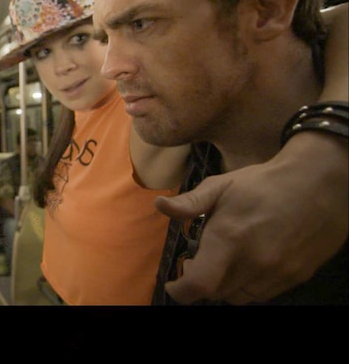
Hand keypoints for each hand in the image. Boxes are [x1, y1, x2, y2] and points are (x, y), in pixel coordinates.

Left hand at [155, 132, 347, 304]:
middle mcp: (254, 261)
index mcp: (229, 238)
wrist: (320, 184)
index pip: (199, 285)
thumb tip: (159, 206)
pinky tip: (248, 263)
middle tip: (200, 261)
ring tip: (225, 261)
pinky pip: (263, 294)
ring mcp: (278, 272)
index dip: (180, 290)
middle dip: (202, 281)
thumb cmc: (264, 183)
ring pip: (239, 297)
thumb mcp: (221, 185)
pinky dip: (249, 285)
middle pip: (216, 292)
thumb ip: (190, 203)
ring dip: (225, 285)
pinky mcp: (296, 276)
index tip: (174, 283)